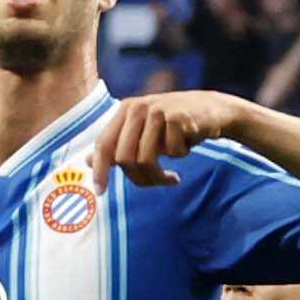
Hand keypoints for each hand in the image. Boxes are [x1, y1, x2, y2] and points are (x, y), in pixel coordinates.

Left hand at [91, 90, 250, 186]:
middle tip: (156, 183)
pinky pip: (172, 153)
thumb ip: (118, 144)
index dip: (100, 169)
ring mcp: (157, 111)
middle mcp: (137, 108)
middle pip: (124, 157)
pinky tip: (186, 148)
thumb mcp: (144, 132)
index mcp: (125, 110)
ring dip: (160, 176)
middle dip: (140, 179)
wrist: (212, 109)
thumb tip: (87, 161)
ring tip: (172, 177)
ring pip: (146, 159)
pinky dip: (180, 156)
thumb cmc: (175, 125)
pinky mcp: (177, 118)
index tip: (99, 191)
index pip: (104, 143)